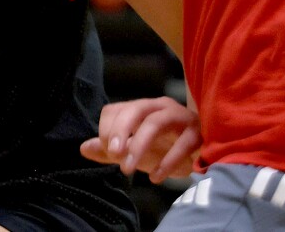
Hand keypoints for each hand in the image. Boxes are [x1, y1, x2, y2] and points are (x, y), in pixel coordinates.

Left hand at [80, 96, 199, 183]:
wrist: (201, 156)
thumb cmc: (164, 148)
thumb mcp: (134, 150)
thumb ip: (109, 149)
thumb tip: (83, 148)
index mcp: (141, 109)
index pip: (115, 110)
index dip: (107, 130)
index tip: (108, 152)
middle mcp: (160, 107)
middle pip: (135, 109)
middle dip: (120, 131)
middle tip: (113, 155)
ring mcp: (181, 117)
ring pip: (156, 122)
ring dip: (139, 145)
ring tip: (127, 169)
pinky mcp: (199, 133)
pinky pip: (183, 143)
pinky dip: (167, 161)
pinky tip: (155, 177)